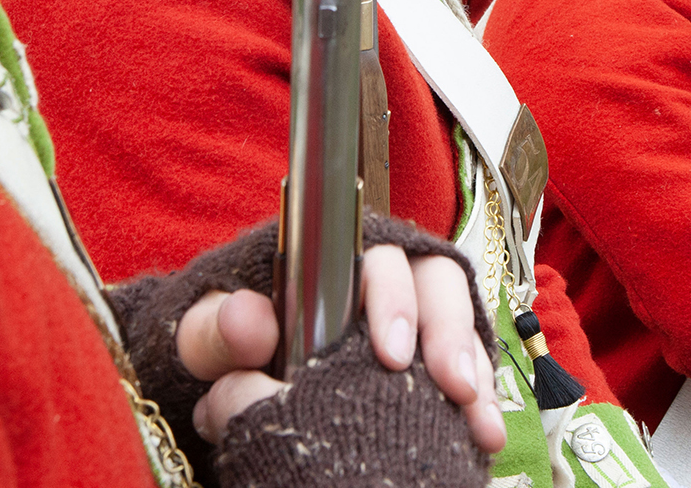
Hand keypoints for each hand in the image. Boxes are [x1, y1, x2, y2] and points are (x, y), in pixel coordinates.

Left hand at [178, 244, 505, 451]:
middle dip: (449, 334)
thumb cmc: (222, 352)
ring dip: (474, 369)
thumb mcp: (207, 342)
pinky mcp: (426, 362)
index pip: (376, 257)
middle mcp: (380, 279)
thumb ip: (217, 330)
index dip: (393, 298)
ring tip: (479, 423)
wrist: (235, 391)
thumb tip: (248, 321)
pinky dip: (480, 399)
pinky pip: (468, 366)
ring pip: (459, 323)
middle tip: (452, 388)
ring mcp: (410, 320)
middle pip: (434, 282)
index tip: (391, 354)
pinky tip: (483, 434)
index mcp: (330, 260)